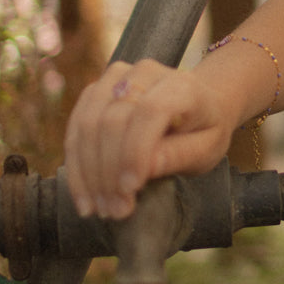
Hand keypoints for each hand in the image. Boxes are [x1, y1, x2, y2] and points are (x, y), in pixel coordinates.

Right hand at [64, 58, 237, 219]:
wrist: (196, 105)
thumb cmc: (204, 129)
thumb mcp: (208, 148)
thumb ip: (180, 155)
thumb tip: (146, 168)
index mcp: (181, 85)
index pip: (151, 111)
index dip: (135, 150)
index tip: (130, 188)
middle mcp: (144, 73)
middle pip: (113, 120)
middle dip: (109, 171)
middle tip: (115, 209)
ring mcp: (115, 78)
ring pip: (88, 123)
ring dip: (88, 172)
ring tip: (99, 208)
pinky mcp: (95, 91)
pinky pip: (76, 127)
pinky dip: (76, 164)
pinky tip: (84, 194)